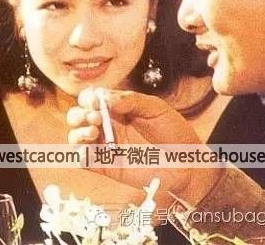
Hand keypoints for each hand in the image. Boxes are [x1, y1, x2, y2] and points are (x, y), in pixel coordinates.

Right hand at [67, 88, 223, 206]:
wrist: (188, 165)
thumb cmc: (174, 133)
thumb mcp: (156, 108)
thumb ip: (131, 100)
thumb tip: (106, 100)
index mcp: (117, 109)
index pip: (92, 98)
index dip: (89, 98)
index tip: (96, 102)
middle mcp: (107, 125)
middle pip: (78, 115)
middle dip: (80, 114)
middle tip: (95, 117)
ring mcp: (105, 146)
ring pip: (76, 136)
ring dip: (78, 132)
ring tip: (94, 132)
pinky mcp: (106, 166)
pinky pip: (83, 160)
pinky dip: (79, 153)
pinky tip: (90, 150)